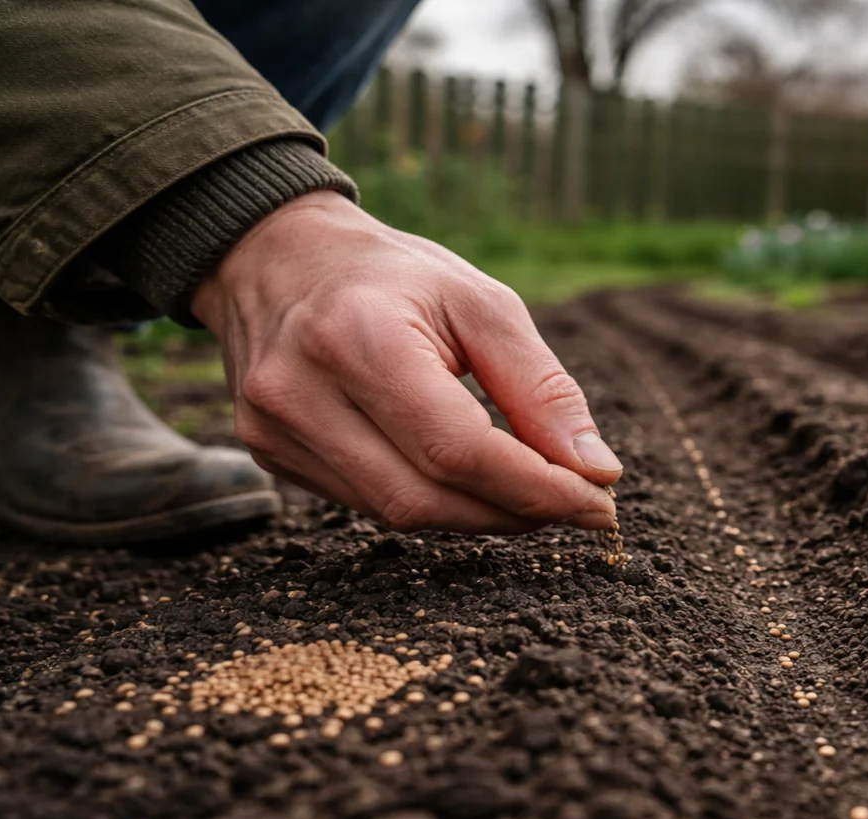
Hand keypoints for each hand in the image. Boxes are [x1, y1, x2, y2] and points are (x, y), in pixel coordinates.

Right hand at [190, 191, 619, 533]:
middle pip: (427, 497)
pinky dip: (433, 502)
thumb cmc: (392, 276)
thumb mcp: (480, 303)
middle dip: (514, 512)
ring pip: (399, 513)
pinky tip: (468, 481)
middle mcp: (300, 391)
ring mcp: (272, 429)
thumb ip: (541, 388)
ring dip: (478, 515)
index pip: (459, 449)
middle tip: (574, 503)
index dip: (536, 489)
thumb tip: (597, 472)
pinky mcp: (268, 454)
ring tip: (529, 492)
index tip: (599, 504)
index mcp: (358, 337)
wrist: (275, 255)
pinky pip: (370, 505)